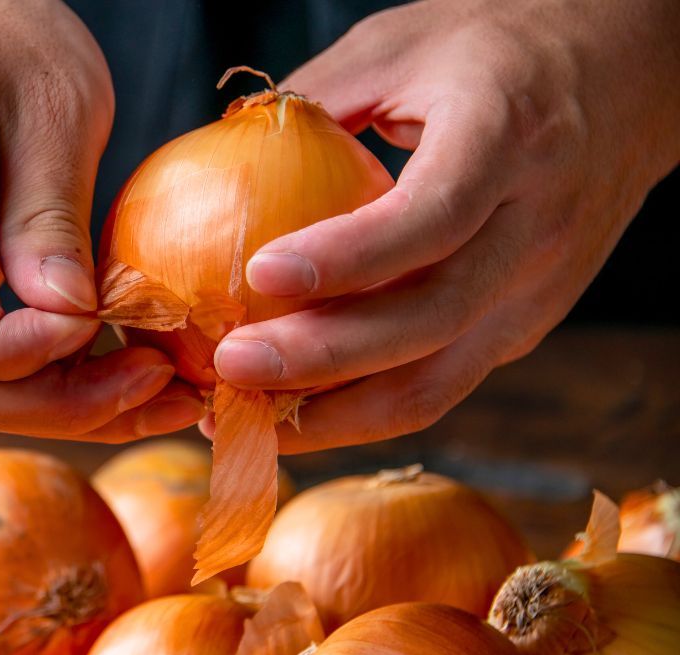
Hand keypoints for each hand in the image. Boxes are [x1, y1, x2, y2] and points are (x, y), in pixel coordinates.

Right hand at [0, 0, 203, 441]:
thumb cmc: (1, 35)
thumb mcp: (53, 106)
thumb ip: (49, 218)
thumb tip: (67, 318)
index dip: (18, 354)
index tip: (102, 325)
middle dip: (58, 403)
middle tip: (163, 388)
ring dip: (60, 403)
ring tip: (156, 389)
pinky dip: (43, 376)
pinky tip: (113, 365)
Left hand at [209, 0, 679, 451]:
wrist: (629, 78)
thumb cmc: (499, 50)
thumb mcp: (402, 44)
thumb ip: (317, 97)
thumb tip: (220, 152)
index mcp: (507, 138)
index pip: (434, 215)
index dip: (349, 255)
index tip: (261, 273)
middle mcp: (534, 226)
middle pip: (431, 319)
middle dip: (321, 359)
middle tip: (230, 364)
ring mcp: (537, 289)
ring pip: (437, 380)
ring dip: (335, 414)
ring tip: (245, 415)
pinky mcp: (523, 325)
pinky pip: (440, 384)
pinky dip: (363, 410)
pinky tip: (294, 412)